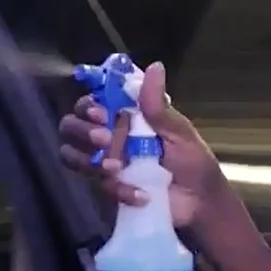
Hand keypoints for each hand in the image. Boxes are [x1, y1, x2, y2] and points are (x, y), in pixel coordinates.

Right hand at [57, 62, 225, 228]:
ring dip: (90, 160)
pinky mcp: (107, 190)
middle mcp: (108, 137)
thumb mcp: (179, 132)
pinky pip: (97, 187)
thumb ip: (158, 106)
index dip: (88, 106)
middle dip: (82, 131)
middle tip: (104, 140)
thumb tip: (155, 67)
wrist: (200, 204)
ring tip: (116, 168)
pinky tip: (142, 195)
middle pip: (70, 126)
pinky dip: (118, 190)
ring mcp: (104, 164)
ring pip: (71, 156)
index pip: (91, 102)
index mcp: (124, 117)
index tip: (102, 114)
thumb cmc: (192, 162)